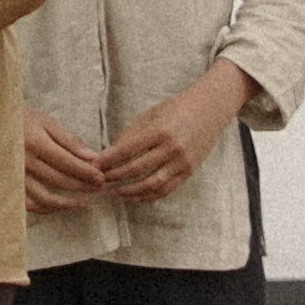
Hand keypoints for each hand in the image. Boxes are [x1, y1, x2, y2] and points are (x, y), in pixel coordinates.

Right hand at [21, 113, 124, 211]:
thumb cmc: (23, 120)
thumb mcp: (46, 122)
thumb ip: (70, 140)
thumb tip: (92, 157)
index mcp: (35, 143)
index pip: (67, 163)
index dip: (86, 172)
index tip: (101, 176)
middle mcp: (24, 162)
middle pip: (59, 180)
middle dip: (83, 185)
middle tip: (99, 186)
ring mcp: (16, 176)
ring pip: (44, 198)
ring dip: (67, 203)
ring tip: (84, 202)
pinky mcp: (11, 184)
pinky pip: (29, 204)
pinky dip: (45, 208)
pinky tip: (59, 206)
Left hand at [94, 69, 256, 204]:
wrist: (210, 110)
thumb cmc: (177, 108)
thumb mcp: (152, 115)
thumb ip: (132, 134)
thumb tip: (111, 153)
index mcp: (160, 130)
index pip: (127, 149)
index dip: (109, 159)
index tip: (95, 165)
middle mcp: (172, 148)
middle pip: (137, 169)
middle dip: (115, 176)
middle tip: (99, 180)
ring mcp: (182, 162)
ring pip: (151, 184)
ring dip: (130, 191)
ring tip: (114, 192)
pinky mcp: (189, 171)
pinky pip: (167, 189)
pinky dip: (149, 196)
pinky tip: (135, 196)